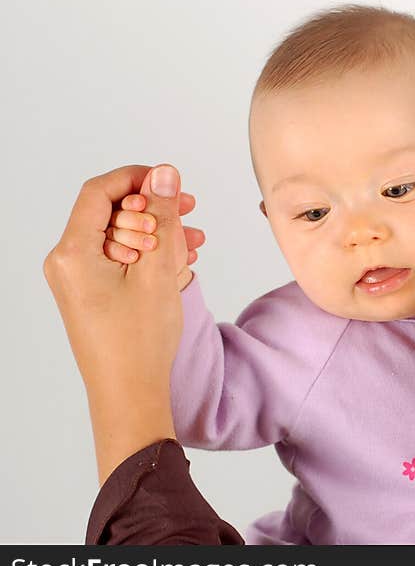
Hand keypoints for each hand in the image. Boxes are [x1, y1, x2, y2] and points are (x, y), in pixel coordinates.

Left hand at [44, 164, 186, 482]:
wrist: (130, 393)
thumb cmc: (139, 340)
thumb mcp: (158, 270)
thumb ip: (161, 216)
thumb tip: (163, 172)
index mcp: (73, 253)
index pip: (99, 193)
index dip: (137, 179)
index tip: (170, 182)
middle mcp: (67, 263)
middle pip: (110, 214)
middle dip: (153, 210)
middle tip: (189, 211)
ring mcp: (78, 280)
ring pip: (119, 237)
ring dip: (157, 234)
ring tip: (195, 241)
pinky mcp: (92, 294)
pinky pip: (119, 260)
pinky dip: (148, 256)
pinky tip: (181, 261)